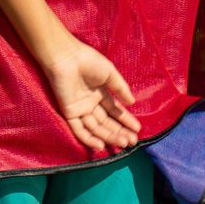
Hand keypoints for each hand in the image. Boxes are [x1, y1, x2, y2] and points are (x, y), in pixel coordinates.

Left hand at [42, 33, 140, 151]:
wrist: (67, 57)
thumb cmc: (88, 61)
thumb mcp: (110, 73)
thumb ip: (121, 89)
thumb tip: (132, 103)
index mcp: (100, 93)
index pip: (115, 111)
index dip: (126, 120)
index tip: (138, 129)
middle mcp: (91, 103)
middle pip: (106, 122)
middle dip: (120, 131)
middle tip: (133, 142)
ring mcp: (80, 109)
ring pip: (96, 127)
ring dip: (109, 136)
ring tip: (123, 143)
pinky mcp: (69, 112)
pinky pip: (79, 129)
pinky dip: (89, 138)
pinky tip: (101, 145)